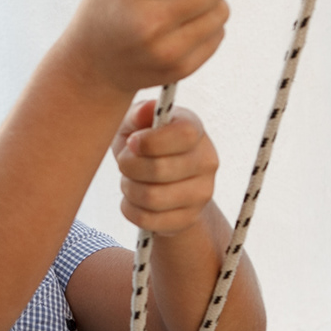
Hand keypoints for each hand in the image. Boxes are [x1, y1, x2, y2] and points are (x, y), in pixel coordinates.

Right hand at [56, 0, 228, 99]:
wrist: (93, 66)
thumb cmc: (107, 8)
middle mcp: (150, 23)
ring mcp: (167, 51)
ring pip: (221, 11)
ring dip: (211, 0)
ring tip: (186, 0)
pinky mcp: (181, 69)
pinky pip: (218, 34)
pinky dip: (208, 24)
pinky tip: (183, 24)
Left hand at [112, 101, 219, 234]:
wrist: (160, 181)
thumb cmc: (144, 144)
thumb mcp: (135, 124)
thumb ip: (137, 114)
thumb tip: (145, 110)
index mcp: (195, 129)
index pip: (182, 135)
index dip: (149, 141)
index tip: (132, 142)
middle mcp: (206, 160)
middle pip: (159, 169)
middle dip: (129, 167)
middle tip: (124, 163)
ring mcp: (202, 193)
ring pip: (152, 198)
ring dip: (129, 189)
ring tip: (129, 180)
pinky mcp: (189, 218)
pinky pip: (148, 220)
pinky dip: (130, 209)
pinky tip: (133, 199)